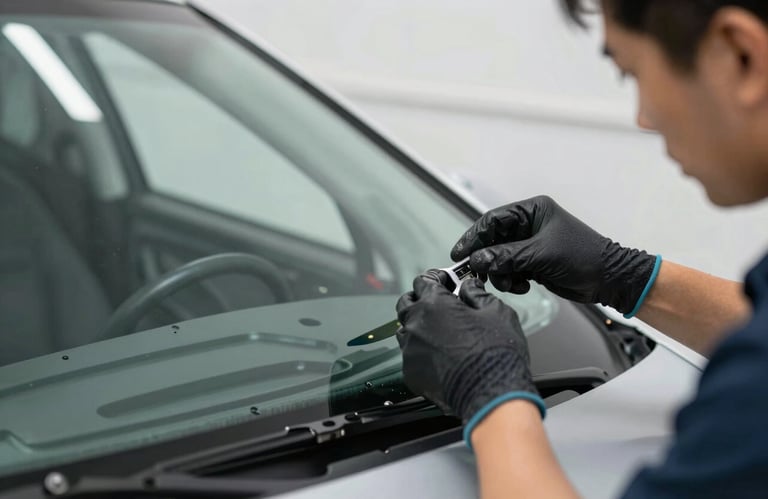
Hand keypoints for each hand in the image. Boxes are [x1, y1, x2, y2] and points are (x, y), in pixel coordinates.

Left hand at [395, 271, 543, 426]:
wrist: (491, 394)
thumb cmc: (496, 353)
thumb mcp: (496, 312)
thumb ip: (477, 294)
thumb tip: (469, 287)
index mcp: (434, 304)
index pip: (423, 281)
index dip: (435, 278)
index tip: (444, 281)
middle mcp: (416, 324)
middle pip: (406, 303)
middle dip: (419, 299)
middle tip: (436, 303)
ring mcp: (410, 350)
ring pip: (405, 330)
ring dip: (417, 326)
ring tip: (437, 330)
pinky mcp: (411, 373)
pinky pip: (410, 356)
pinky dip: (421, 352)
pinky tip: (438, 356)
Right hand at [450, 195, 657, 314]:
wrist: (609, 280)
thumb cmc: (584, 257)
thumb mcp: (541, 255)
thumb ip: (506, 256)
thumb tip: (478, 260)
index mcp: (533, 211)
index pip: (493, 220)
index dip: (474, 236)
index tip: (461, 254)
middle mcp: (530, 224)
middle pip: (493, 240)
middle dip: (487, 259)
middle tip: (478, 273)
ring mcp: (531, 244)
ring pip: (499, 257)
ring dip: (500, 272)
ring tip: (511, 283)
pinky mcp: (534, 262)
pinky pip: (510, 269)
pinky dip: (510, 279)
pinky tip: (521, 286)